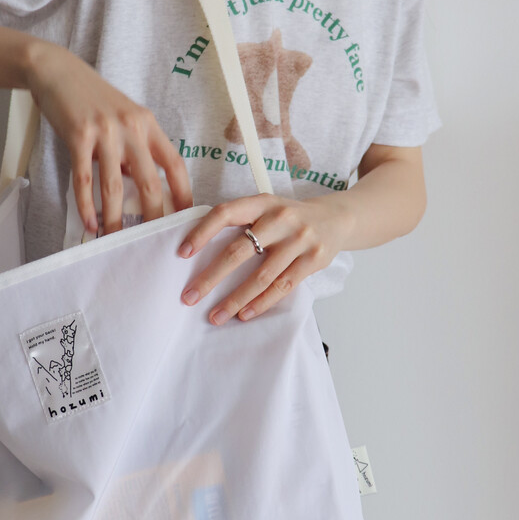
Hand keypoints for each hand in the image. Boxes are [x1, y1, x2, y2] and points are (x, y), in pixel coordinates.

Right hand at [25, 41, 193, 234]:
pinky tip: (90, 225)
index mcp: (147, 124)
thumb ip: (135, 149)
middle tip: (153, 242)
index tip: (185, 218)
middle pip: (149, 182)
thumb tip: (140, 187)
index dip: (184, 194)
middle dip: (152, 217)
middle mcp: (131, 128)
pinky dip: (87, 207)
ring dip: (115, 219)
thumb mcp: (124, 118)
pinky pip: (85, 180)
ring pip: (114, 187)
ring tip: (115, 241)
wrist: (58, 71)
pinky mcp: (78, 137)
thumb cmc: (93, 98)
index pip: (174, 164)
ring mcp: (105, 133)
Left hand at [177, 193, 354, 324]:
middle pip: (238, 251)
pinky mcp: (314, 260)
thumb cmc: (289, 218)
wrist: (336, 218)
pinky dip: (261, 303)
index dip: (201, 233)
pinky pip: (282, 286)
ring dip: (234, 300)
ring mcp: (299, 239)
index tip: (182, 254)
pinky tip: (244, 315)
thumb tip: (199, 252)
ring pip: (260, 276)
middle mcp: (280, 218)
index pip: (225, 213)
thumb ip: (241, 223)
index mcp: (262, 203)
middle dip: (210, 278)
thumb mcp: (266, 209)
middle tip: (189, 297)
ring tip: (215, 316)